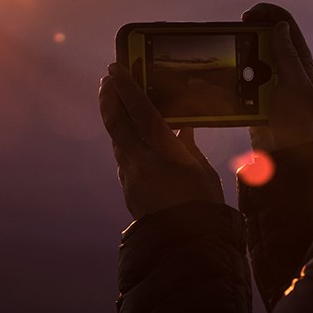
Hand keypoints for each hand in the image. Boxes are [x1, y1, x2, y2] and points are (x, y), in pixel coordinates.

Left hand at [99, 63, 224, 218]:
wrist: (185, 244)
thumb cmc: (203, 205)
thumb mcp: (202, 170)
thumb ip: (188, 145)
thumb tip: (183, 126)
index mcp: (165, 154)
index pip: (141, 112)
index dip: (127, 87)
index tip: (116, 68)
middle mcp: (141, 162)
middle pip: (116, 122)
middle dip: (109, 97)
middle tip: (108, 78)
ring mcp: (130, 176)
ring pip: (117, 138)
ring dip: (116, 117)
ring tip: (119, 99)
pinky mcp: (127, 187)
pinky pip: (124, 156)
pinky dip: (126, 140)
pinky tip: (134, 134)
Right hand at [241, 3, 312, 151]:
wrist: (287, 155)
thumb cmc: (299, 121)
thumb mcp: (297, 86)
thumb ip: (288, 55)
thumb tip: (279, 25)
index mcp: (300, 59)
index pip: (285, 23)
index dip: (267, 12)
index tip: (247, 16)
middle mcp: (284, 65)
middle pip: (264, 35)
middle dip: (248, 30)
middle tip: (233, 31)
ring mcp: (268, 79)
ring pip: (249, 54)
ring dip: (238, 52)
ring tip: (227, 51)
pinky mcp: (254, 93)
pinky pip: (240, 75)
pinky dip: (232, 71)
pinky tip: (223, 72)